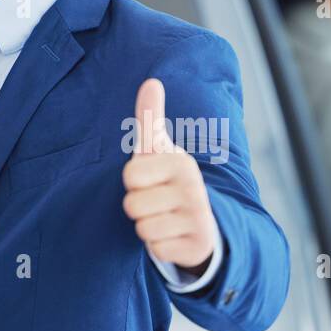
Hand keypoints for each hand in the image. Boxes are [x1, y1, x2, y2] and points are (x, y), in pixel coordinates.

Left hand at [121, 78, 216, 272]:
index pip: (130, 175)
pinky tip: (174, 236)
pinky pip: (157, 249)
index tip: (150, 180)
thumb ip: (150, 117)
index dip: (133, 182)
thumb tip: (151, 81)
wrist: (200, 221)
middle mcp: (193, 187)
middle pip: (132, 204)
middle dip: (139, 207)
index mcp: (181, 161)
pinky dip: (160, 246)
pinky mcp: (198, 246)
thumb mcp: (159, 150)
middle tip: (157, 202)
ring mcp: (198, 217)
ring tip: (165, 218)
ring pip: (144, 228)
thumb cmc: (168, 179)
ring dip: (148, 227)